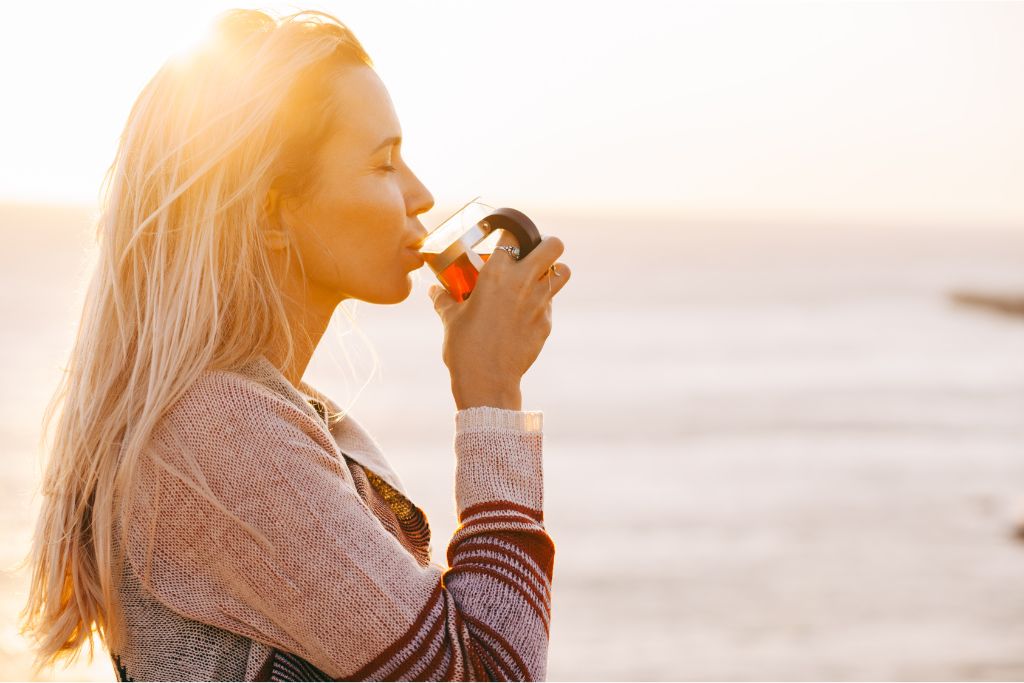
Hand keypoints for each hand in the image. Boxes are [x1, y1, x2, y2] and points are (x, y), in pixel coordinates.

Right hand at [428, 229, 571, 409]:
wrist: (487, 380)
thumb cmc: (464, 347)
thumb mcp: (450, 319)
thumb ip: (444, 299)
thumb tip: (435, 290)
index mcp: (495, 274)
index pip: (511, 236)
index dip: (510, 235)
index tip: (505, 239)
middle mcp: (522, 282)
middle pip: (553, 246)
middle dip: (547, 244)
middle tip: (535, 252)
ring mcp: (539, 303)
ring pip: (563, 273)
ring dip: (555, 270)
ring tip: (540, 277)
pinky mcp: (546, 322)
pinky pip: (550, 304)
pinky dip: (542, 303)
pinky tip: (526, 314)